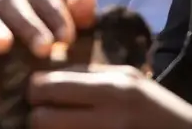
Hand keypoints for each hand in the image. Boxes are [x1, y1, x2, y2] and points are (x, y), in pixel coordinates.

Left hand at [28, 65, 191, 128]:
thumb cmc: (156, 106)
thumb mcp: (128, 78)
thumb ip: (90, 73)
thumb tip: (48, 68)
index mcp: (111, 90)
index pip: (48, 87)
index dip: (35, 89)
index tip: (38, 92)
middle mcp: (106, 118)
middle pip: (41, 119)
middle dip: (36, 116)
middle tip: (43, 114)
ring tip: (58, 124)